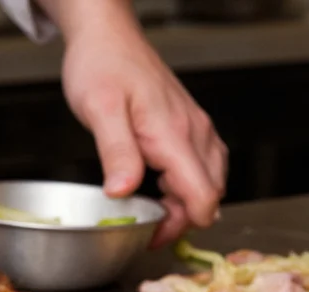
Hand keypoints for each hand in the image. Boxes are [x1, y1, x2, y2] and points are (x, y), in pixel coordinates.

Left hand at [58, 12, 226, 245]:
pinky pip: (199, 165)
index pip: (202, 194)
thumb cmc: (100, 68)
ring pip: (208, 180)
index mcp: (174, 134)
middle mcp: (193, 132)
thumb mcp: (100, 110)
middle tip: (146, 232)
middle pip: (209, 193)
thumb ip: (116, 152)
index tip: (152, 237)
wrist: (107, 37)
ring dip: (185, 204)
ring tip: (149, 214)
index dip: (183, 225)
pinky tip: (159, 191)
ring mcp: (194, 128)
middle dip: (183, 219)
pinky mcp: (187, 126)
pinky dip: (185, 186)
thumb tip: (123, 192)